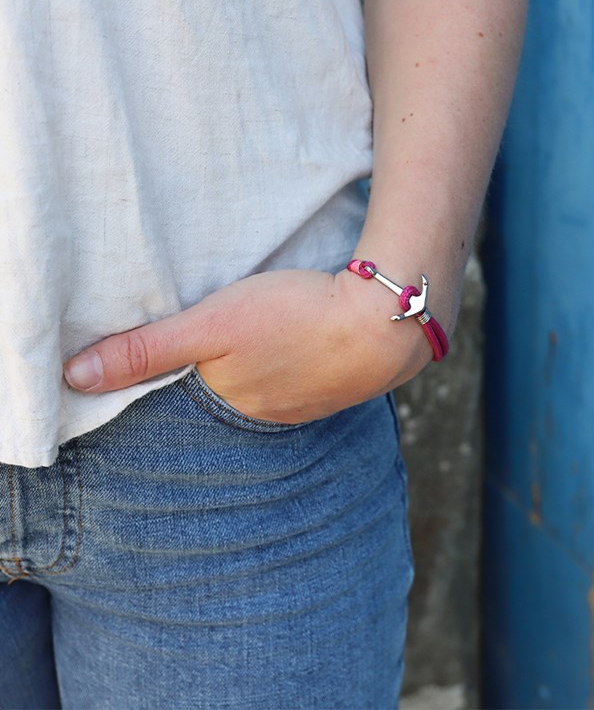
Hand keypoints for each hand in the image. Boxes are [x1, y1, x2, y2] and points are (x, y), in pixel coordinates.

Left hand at [63, 269, 430, 422]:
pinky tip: (301, 342)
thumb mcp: (211, 325)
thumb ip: (146, 350)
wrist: (382, 323)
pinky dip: (295, 364)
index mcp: (230, 401)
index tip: (179, 349)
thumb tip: (73, 379)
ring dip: (261, 369)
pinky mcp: (338, 384)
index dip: (178, 371)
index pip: (189, 392)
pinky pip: (303, 380)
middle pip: (229, 393)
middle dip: (220, 373)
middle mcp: (266, 413)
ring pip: (269, 387)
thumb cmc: (294, 318)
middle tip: (222, 339)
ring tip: (260, 341)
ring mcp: (307, 403)